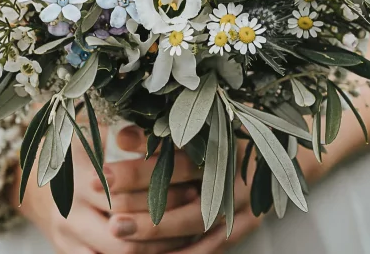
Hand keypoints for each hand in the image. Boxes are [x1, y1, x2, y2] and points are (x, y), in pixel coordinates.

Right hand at [14, 131, 198, 253]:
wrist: (27, 181)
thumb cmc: (68, 150)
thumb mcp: (87, 131)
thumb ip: (120, 130)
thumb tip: (160, 130)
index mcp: (76, 177)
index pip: (124, 195)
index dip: (160, 196)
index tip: (192, 187)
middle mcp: (70, 212)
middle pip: (123, 235)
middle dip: (163, 229)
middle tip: (197, 216)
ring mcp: (68, 239)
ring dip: (155, 249)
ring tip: (187, 237)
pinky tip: (165, 250)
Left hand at [102, 127, 266, 253]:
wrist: (266, 151)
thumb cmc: (216, 133)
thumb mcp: (189, 128)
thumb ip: (157, 135)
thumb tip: (121, 138)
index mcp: (220, 143)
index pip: (173, 161)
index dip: (138, 168)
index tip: (103, 174)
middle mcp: (234, 174)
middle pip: (182, 193)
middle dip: (140, 202)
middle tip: (105, 207)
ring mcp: (244, 203)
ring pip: (194, 224)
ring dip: (154, 232)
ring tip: (117, 231)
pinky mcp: (247, 225)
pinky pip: (210, 247)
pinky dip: (180, 252)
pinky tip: (147, 252)